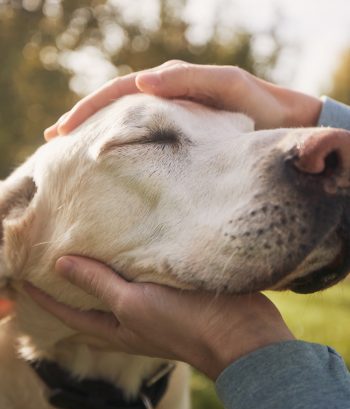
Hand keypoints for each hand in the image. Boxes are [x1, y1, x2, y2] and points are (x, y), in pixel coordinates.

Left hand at [25, 256, 294, 379]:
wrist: (238, 332)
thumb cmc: (183, 323)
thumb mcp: (134, 304)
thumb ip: (99, 284)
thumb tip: (60, 264)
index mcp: (116, 328)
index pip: (68, 313)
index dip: (43, 298)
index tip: (23, 279)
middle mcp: (129, 321)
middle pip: (88, 306)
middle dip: (68, 289)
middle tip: (51, 265)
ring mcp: (151, 309)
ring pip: (115, 291)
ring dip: (97, 275)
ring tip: (84, 252)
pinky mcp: (171, 295)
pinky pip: (140, 280)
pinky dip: (127, 267)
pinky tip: (128, 248)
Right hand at [44, 61, 321, 139]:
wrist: (283, 124)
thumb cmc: (259, 106)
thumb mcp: (228, 87)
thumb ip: (189, 82)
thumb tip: (143, 84)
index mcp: (171, 85)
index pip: (119, 92)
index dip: (89, 110)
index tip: (63, 131)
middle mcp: (166, 99)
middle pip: (114, 106)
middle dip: (82, 121)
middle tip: (53, 141)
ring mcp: (172, 119)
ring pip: (125, 123)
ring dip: (96, 134)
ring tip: (69, 151)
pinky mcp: (181, 139)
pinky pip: (144, 139)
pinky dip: (121, 146)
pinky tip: (108, 160)